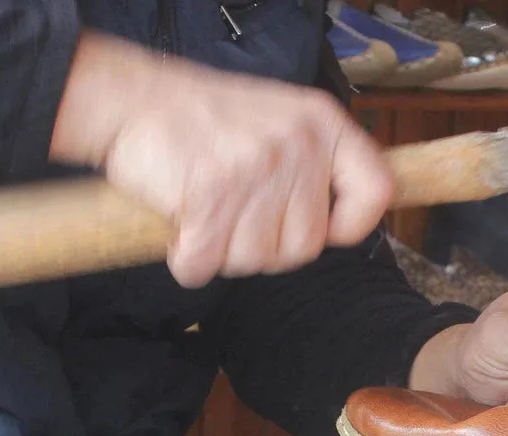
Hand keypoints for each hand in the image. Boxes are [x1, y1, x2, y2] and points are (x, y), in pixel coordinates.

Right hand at [50, 32, 391, 287]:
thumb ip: (322, 169)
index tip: (323, 227)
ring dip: (225, 252)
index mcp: (324, 125)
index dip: (349, 225)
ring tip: (209, 210)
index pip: (376, 193)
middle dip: (268, 246)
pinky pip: (207, 264)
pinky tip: (183, 227)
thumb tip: (346, 227)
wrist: (131, 98)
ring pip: (256, 261)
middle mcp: (298, 144)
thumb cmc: (210, 121)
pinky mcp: (211, 195)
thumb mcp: (286, 122)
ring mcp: (255, 169)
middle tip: (237, 212)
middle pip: (306, 248)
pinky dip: (189, 259)